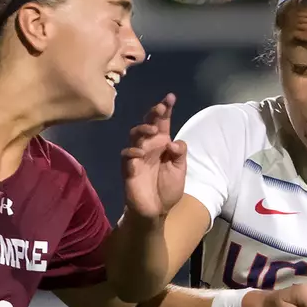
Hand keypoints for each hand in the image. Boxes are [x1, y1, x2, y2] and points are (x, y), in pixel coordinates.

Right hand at [120, 94, 184, 220]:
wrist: (156, 210)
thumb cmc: (168, 189)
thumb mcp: (180, 170)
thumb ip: (179, 154)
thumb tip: (172, 141)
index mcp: (163, 143)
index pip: (163, 122)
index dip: (165, 109)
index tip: (170, 97)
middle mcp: (149, 145)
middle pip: (148, 124)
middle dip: (153, 113)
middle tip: (160, 107)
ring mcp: (137, 155)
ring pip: (135, 135)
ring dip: (142, 129)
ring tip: (152, 130)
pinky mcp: (129, 168)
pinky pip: (127, 155)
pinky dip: (132, 151)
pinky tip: (139, 152)